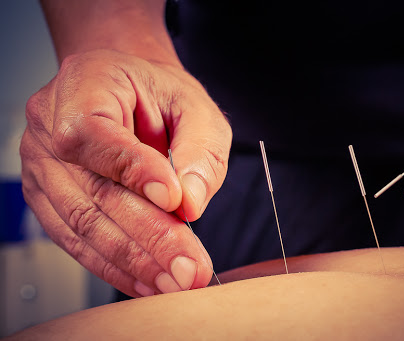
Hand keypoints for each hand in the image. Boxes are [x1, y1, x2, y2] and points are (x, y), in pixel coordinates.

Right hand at [20, 49, 231, 295]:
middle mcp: (51, 125)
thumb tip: (189, 205)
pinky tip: (146, 280)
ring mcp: (43, 165)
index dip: (134, 172)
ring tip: (174, 281)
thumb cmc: (160, 94)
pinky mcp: (49, 197)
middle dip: (147, 237)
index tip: (175, 202)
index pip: (95, 136)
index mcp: (85, 84)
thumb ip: (198, 152)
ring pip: (83, 224)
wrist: (130, 91)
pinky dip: (113, 265)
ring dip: (133, 261)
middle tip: (187, 266)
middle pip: (93, 192)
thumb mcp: (195, 108)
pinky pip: (75, 239)